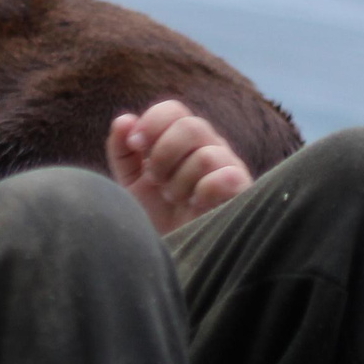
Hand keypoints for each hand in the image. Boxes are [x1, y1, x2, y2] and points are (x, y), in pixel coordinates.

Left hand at [108, 100, 251, 233]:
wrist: (172, 252)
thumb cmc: (155, 216)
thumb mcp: (130, 183)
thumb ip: (123, 151)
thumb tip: (124, 120)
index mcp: (182, 139)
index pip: (173, 110)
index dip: (151, 124)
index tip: (136, 147)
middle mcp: (208, 146)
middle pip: (190, 127)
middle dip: (163, 155)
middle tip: (156, 181)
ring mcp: (228, 166)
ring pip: (205, 156)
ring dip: (180, 182)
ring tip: (175, 198)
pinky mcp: (241, 190)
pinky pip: (224, 177)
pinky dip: (203, 192)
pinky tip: (196, 205)